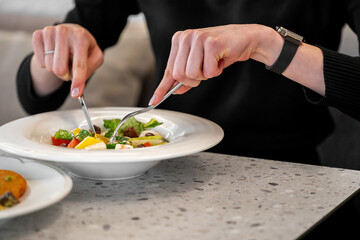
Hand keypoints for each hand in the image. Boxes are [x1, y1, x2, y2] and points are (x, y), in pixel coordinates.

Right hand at [32, 23, 103, 96]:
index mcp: (81, 37)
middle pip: (60, 69)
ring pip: (49, 67)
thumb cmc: (84, 48)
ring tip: (63, 58)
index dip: (77, 81)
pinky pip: (39, 62)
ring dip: (57, 68)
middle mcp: (64, 31)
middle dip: (65, 75)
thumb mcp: (95, 57)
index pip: (79, 64)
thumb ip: (90, 69)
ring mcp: (49, 31)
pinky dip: (46, 64)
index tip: (76, 94)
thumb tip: (77, 88)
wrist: (71, 33)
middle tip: (70, 69)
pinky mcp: (38, 34)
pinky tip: (53, 55)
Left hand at [149, 24, 272, 104]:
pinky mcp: (211, 44)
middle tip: (205, 70)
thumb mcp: (200, 64)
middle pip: (179, 75)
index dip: (163, 88)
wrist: (244, 39)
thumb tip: (173, 91)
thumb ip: (185, 77)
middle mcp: (186, 37)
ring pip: (192, 74)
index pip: (169, 69)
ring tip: (213, 63)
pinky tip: (220, 60)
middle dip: (194, 80)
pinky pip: (208, 72)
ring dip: (206, 75)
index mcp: (179, 40)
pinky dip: (216, 71)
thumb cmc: (221, 51)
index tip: (154, 100)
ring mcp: (198, 38)